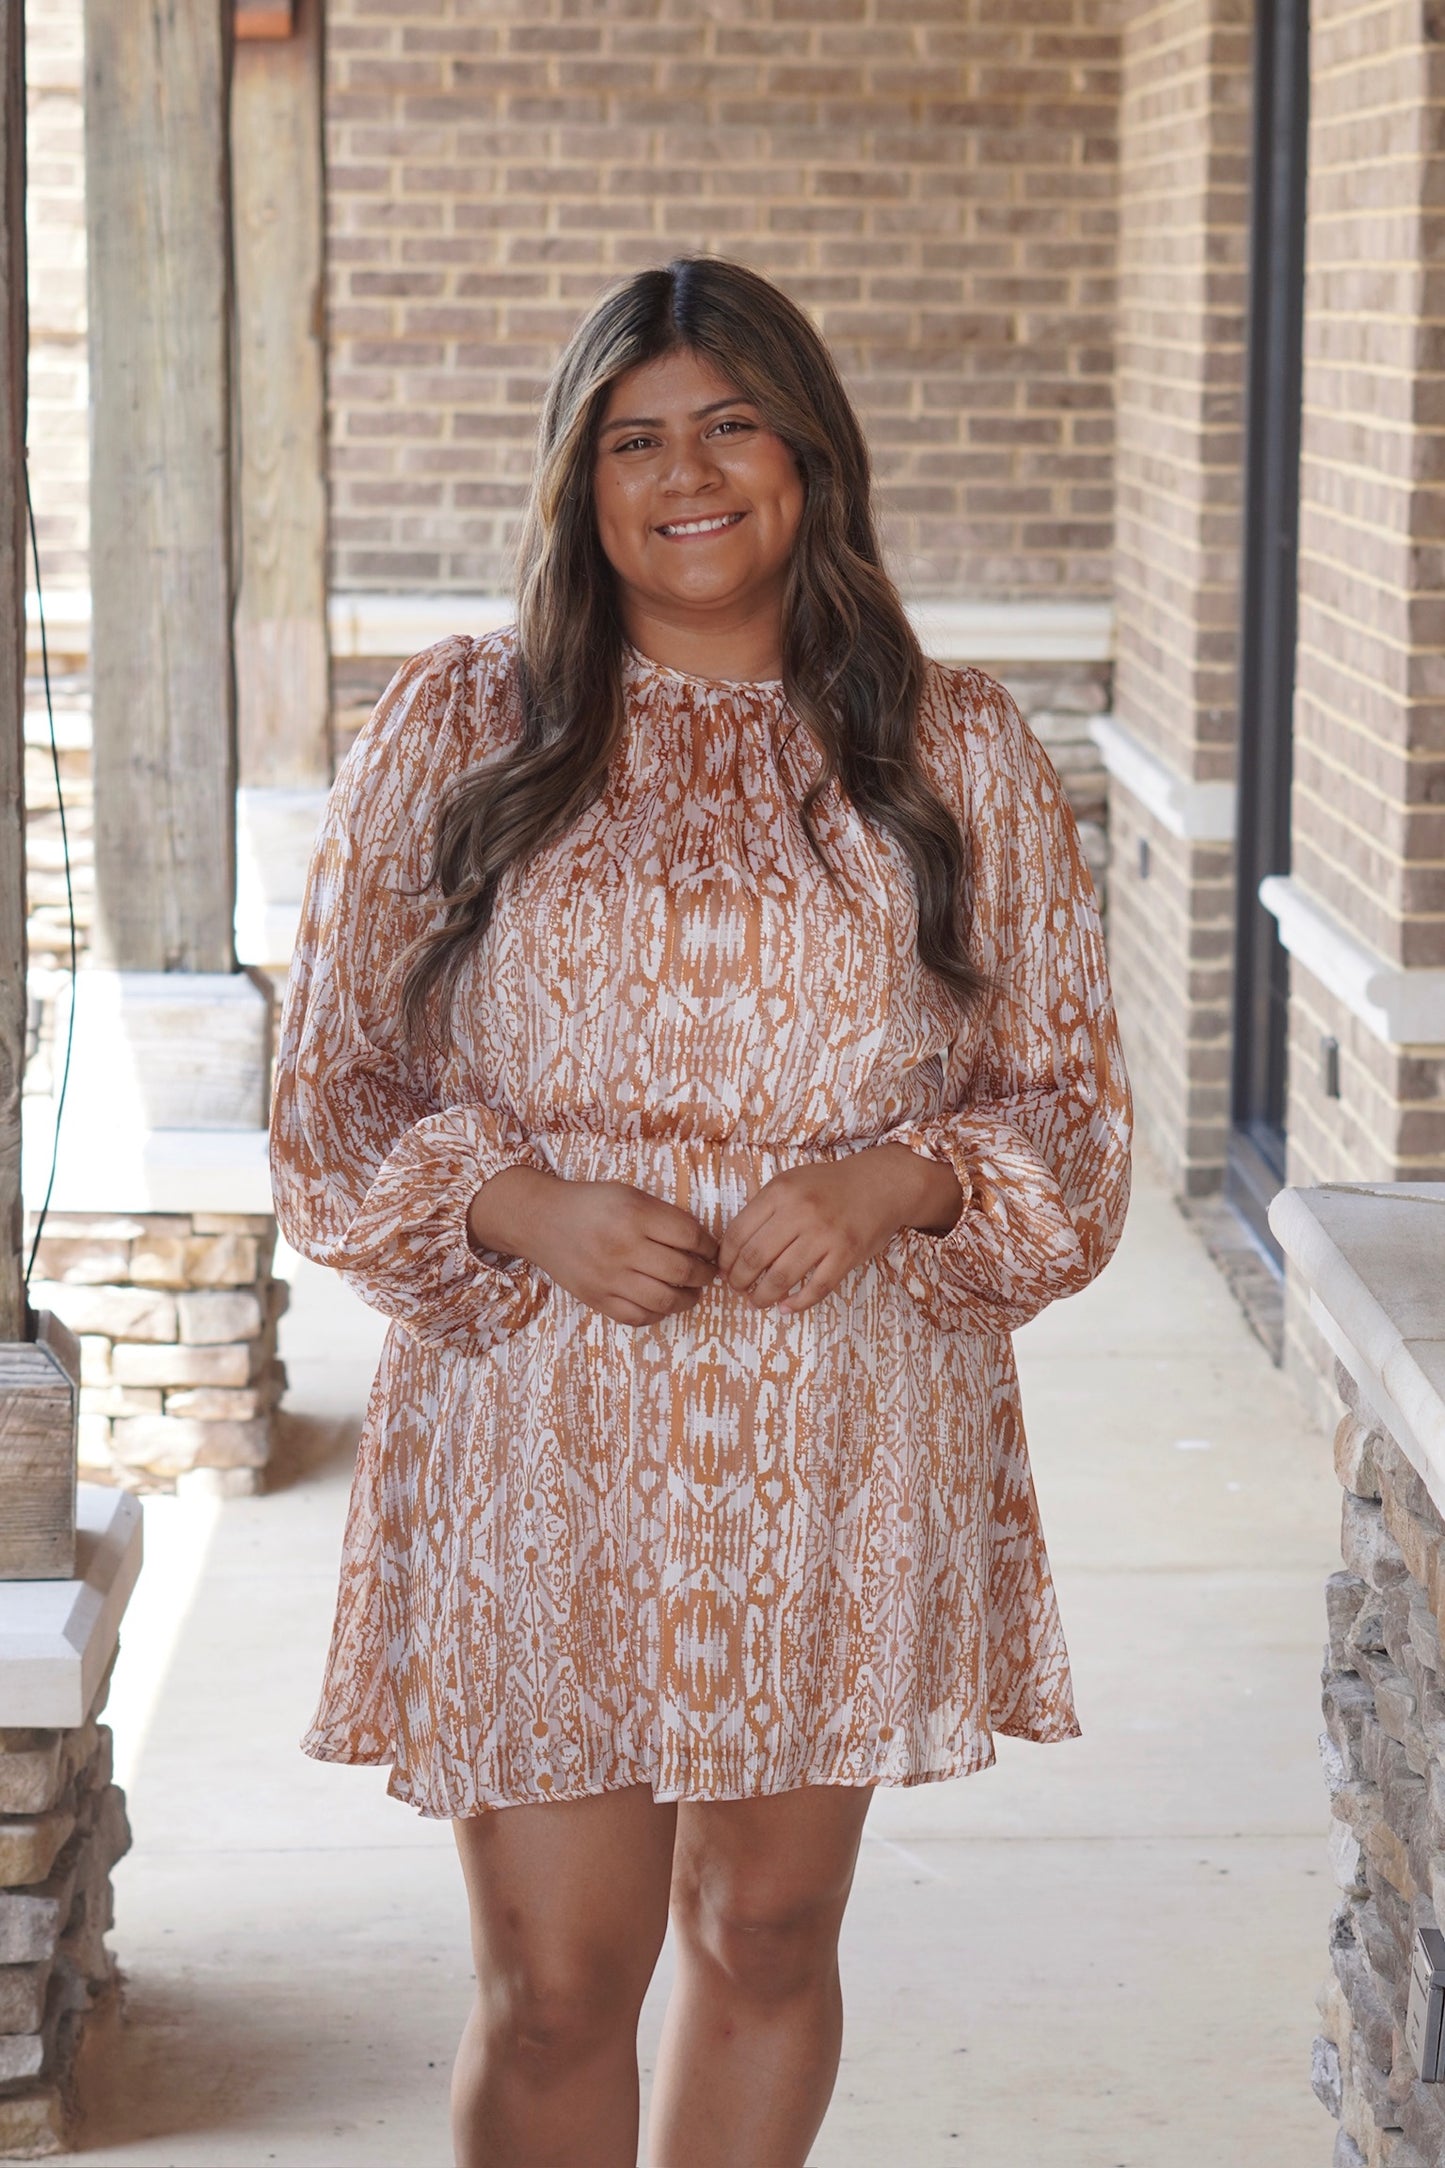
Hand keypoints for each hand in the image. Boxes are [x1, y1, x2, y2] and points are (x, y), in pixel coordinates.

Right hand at [466, 1166, 718, 1327]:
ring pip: (664, 1300)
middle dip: (704, 1275)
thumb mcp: (630, 1195)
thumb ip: (664, 1217)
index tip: (712, 1250)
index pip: (690, 1236)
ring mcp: (608, 1277)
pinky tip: (663, 1303)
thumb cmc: (591, 1204)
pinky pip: (637, 1317)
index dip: (709, 1246)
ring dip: (687, 1299)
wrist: (542, 1221)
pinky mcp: (596, 1299)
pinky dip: (658, 1314)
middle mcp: (622, 1247)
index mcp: (634, 1215)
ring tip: (691, 1292)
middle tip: (708, 1273)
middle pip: (682, 1271)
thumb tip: (702, 1244)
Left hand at [715, 1144, 962, 1314]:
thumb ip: (764, 1209)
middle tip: (737, 1289)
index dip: (726, 1258)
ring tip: (757, 1301)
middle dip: (739, 1280)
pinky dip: (798, 1303)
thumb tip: (733, 1249)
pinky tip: (787, 1308)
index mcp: (780, 1192)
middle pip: (755, 1258)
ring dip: (763, 1296)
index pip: (738, 1232)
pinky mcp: (846, 1253)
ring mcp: (825, 1234)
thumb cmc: (830, 1186)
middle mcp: (800, 1211)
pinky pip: (817, 1288)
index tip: (724, 1270)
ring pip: (781, 1277)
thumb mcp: (791, 1182)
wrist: (880, 1184)